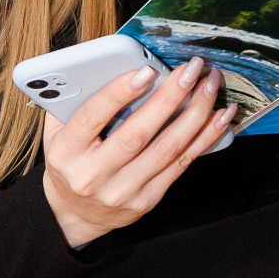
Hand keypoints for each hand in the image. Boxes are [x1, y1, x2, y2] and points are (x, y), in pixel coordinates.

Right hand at [40, 58, 231, 248]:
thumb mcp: (59, 132)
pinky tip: (220, 116)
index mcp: (66, 152)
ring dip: (195, 114)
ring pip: (167, 149)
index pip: (92, 117)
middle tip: (191, 68)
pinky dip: (204, 137)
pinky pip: (181, 164)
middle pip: (138, 133)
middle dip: (170, 97)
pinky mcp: (147, 199)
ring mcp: (123, 191)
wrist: (75, 214)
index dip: (119, 93)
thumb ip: (74, 101)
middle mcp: (93, 175)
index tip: (146, 70)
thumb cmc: (70, 161)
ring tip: (211, 85)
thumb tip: (109, 63)